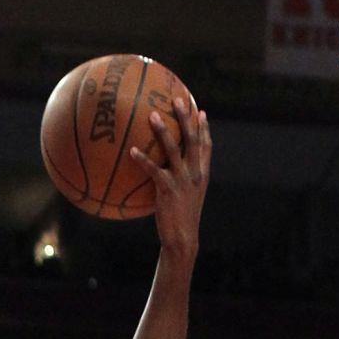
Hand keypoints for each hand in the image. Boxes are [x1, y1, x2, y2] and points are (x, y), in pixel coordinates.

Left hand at [129, 97, 210, 257]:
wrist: (183, 238)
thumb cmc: (180, 217)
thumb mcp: (186, 196)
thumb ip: (180, 179)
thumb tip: (165, 168)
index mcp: (202, 174)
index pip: (206, 146)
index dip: (204, 127)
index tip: (200, 110)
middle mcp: (196, 173)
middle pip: (193, 139)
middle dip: (186, 118)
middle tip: (178, 99)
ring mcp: (183, 180)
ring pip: (174, 150)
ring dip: (163, 131)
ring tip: (152, 115)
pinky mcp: (168, 189)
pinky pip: (154, 170)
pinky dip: (143, 159)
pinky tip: (131, 150)